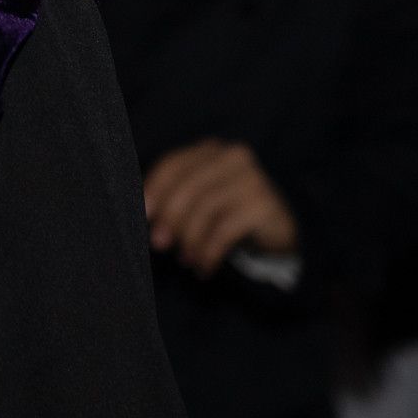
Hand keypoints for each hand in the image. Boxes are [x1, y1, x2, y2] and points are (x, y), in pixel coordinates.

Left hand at [143, 138, 298, 277]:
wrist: (277, 231)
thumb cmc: (227, 214)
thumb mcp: (198, 201)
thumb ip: (172, 199)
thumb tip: (140, 213)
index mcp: (210, 150)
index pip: (172, 163)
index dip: (153, 188)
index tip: (142, 215)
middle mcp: (232, 157)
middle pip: (187, 187)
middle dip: (170, 219)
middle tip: (160, 244)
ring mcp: (252, 178)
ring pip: (205, 209)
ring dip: (190, 240)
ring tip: (186, 260)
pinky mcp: (264, 204)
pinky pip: (225, 230)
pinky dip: (209, 252)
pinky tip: (205, 266)